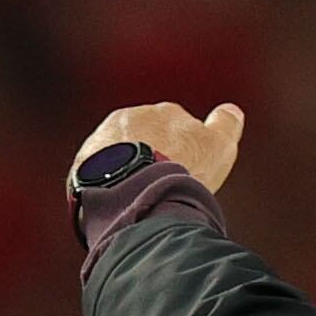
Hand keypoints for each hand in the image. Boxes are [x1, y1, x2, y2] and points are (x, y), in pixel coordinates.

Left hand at [67, 101, 245, 197]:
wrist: (139, 187)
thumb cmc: (183, 168)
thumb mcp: (219, 146)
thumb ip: (226, 126)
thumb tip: (232, 111)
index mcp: (164, 112)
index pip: (176, 128)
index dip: (184, 151)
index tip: (187, 171)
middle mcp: (130, 117)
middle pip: (143, 138)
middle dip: (151, 158)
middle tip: (163, 187)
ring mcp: (103, 137)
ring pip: (118, 155)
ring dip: (127, 172)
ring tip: (140, 199)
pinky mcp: (83, 163)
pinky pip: (97, 175)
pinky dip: (107, 186)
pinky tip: (120, 204)